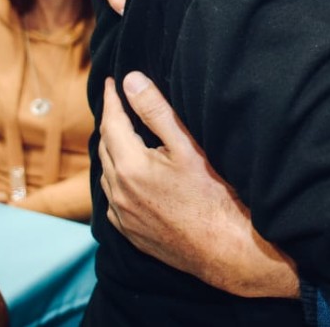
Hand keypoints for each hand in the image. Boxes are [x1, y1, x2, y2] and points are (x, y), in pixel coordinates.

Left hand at [99, 75, 298, 297]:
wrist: (224, 249)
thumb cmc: (213, 196)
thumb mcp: (187, 146)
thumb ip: (156, 110)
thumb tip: (131, 80)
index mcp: (130, 166)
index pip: (111, 122)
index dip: (112, 99)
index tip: (113, 81)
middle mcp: (118, 192)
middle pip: (105, 147)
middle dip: (111, 122)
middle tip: (119, 104)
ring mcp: (122, 216)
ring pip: (107, 174)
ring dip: (112, 152)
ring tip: (123, 135)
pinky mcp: (130, 232)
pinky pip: (113, 199)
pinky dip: (117, 180)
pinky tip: (130, 176)